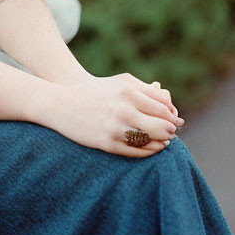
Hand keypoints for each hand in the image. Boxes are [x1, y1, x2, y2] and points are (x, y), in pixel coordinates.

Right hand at [39, 73, 183, 157]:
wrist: (62, 104)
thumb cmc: (96, 91)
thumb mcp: (120, 83)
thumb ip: (146, 90)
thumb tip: (171, 106)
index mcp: (129, 91)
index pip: (164, 107)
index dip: (172, 115)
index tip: (173, 119)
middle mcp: (124, 109)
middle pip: (163, 126)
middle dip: (170, 130)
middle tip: (171, 132)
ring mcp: (116, 128)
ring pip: (152, 141)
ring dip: (161, 142)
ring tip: (162, 141)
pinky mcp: (108, 143)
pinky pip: (138, 152)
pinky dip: (149, 152)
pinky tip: (150, 147)